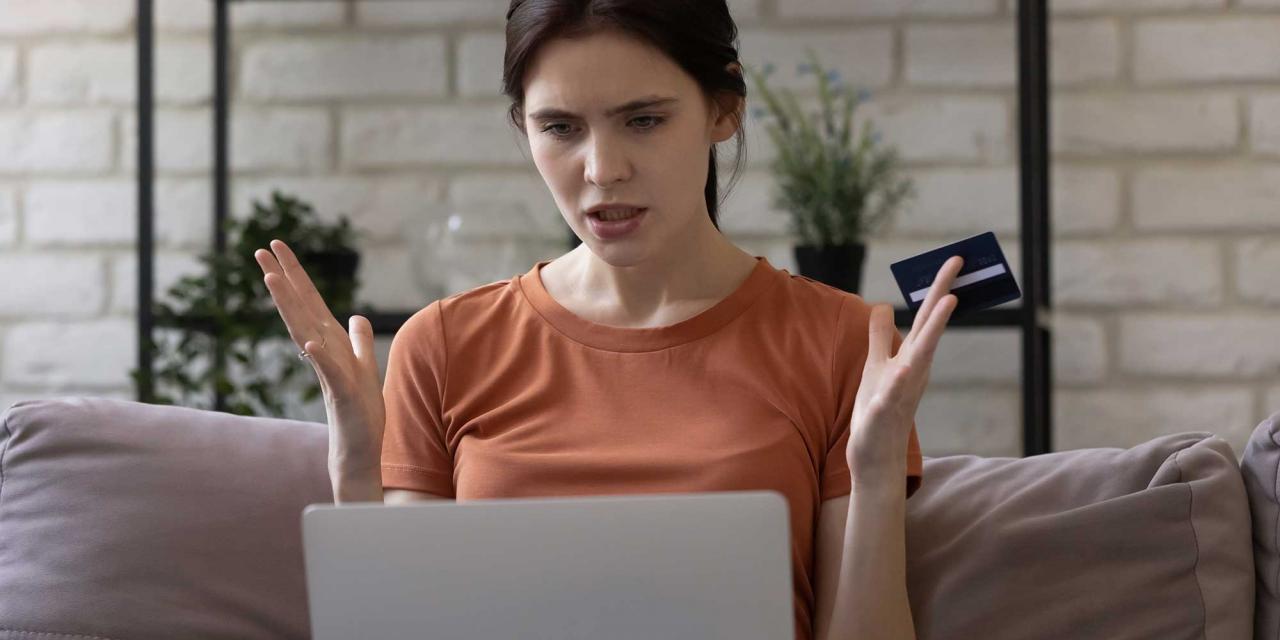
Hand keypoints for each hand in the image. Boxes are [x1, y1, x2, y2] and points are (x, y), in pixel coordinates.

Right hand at [255, 239, 385, 469]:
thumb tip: (357, 316)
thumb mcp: (364, 367)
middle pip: (300, 310)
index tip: (277, 246)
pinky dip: (319, 357)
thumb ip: (359, 341)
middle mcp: (323, 353)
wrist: (359, 451)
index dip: (295, 274)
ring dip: (289, 306)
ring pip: (306, 333)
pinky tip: (307, 342)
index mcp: (330, 343)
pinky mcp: (340, 395)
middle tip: (260, 250)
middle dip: (282, 279)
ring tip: (271, 278)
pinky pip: (329, 372)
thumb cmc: (359, 412)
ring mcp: (329, 373)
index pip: (310, 302)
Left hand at [847, 255, 963, 488]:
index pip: (927, 316)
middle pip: (931, 326)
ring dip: (934, 330)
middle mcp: (913, 369)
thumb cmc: (878, 410)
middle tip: (959, 261)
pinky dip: (900, 380)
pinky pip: (893, 394)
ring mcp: (902, 391)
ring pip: (920, 356)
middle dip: (943, 293)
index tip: (954, 258)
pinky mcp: (884, 413)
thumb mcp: (877, 364)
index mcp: (911, 356)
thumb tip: (884, 305)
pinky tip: (904, 367)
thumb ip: (881, 336)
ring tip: (949, 302)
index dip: (938, 287)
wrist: (875, 456)